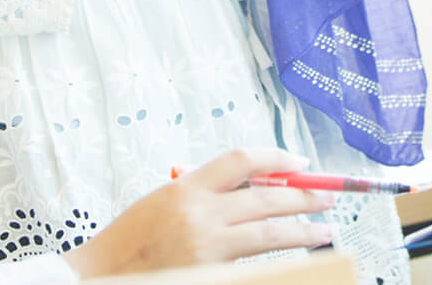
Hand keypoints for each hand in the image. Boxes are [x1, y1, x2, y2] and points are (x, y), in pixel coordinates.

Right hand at [61, 149, 335, 276]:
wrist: (102, 274)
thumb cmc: (132, 239)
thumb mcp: (165, 200)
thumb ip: (206, 191)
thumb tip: (259, 188)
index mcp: (187, 187)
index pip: (243, 160)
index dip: (278, 159)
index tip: (301, 165)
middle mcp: (200, 215)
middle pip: (267, 198)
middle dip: (304, 196)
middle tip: (329, 196)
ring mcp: (207, 249)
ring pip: (269, 234)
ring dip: (302, 230)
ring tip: (324, 230)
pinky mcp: (211, 274)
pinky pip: (255, 263)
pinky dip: (278, 259)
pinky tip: (295, 258)